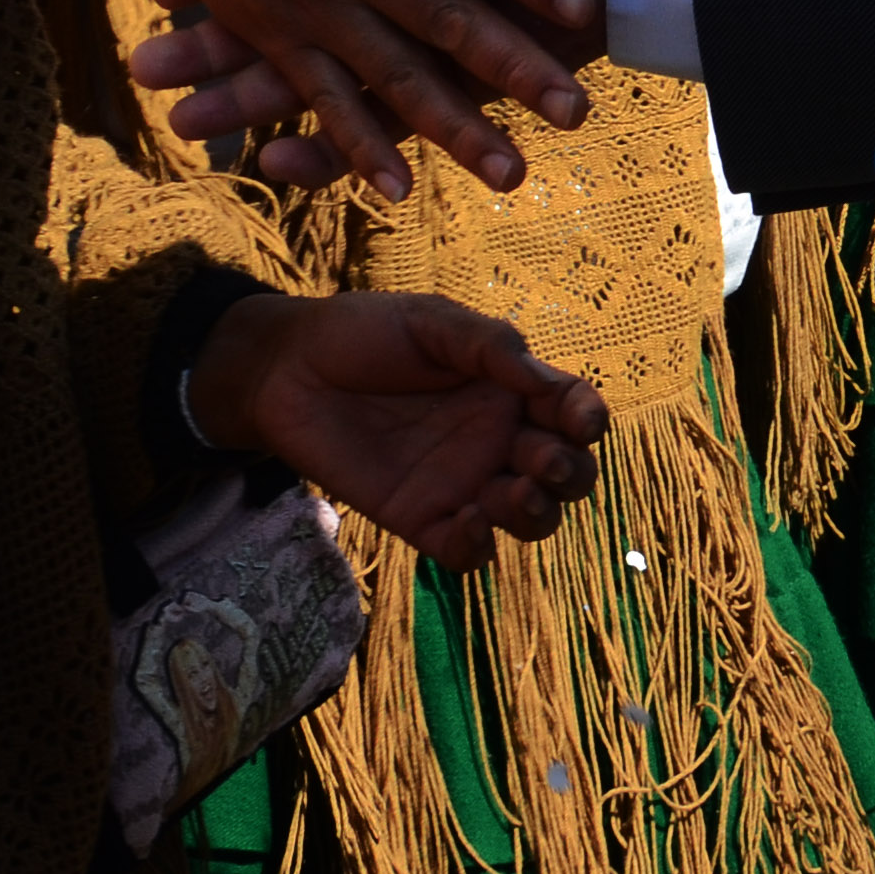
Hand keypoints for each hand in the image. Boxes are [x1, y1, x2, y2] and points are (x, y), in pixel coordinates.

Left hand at [187, 291, 608, 569]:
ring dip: (537, 514)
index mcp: (508, 387)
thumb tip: (542, 379)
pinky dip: (479, 546)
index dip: (587, 419)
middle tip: (540, 462)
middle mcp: (496, 440)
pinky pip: (468, 551)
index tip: (580, 420)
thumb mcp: (430, 322)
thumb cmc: (362, 333)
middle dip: (570, 474)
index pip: (571, 412)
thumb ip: (489, 345)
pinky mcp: (422, 519)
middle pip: (565, 474)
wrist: (287, 370)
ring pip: (530, 518)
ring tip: (512, 495)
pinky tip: (467, 522)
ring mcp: (463, 483)